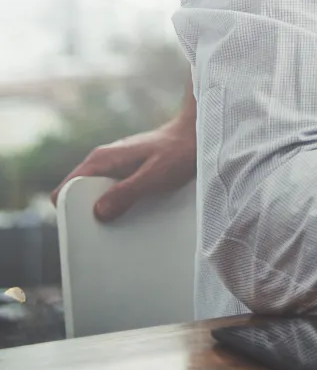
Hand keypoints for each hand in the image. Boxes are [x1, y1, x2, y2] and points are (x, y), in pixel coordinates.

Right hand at [51, 111, 197, 221]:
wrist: (198, 134)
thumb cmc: (179, 151)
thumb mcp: (155, 175)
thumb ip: (127, 192)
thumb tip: (99, 212)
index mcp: (101, 160)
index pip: (66, 190)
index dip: (68, 212)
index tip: (81, 231)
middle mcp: (103, 162)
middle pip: (80, 196)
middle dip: (88, 216)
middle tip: (103, 235)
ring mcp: (115, 167)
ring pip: (98, 195)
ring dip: (106, 211)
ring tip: (120, 228)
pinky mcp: (128, 172)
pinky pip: (115, 192)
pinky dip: (120, 204)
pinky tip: (135, 215)